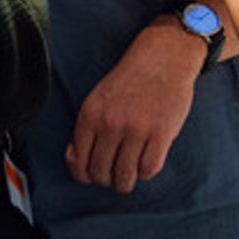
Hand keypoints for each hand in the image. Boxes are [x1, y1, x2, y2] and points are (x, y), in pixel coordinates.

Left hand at [65, 21, 200, 192]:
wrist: (163, 58)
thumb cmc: (129, 80)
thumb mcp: (98, 98)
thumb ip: (86, 129)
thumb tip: (76, 161)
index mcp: (90, 115)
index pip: (79, 164)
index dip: (85, 176)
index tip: (93, 175)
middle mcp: (111, 124)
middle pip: (101, 174)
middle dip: (107, 179)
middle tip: (114, 173)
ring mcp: (136, 130)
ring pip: (124, 177)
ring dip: (126, 180)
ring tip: (129, 172)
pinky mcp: (161, 134)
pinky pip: (148, 170)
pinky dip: (146, 171)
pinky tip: (146, 158)